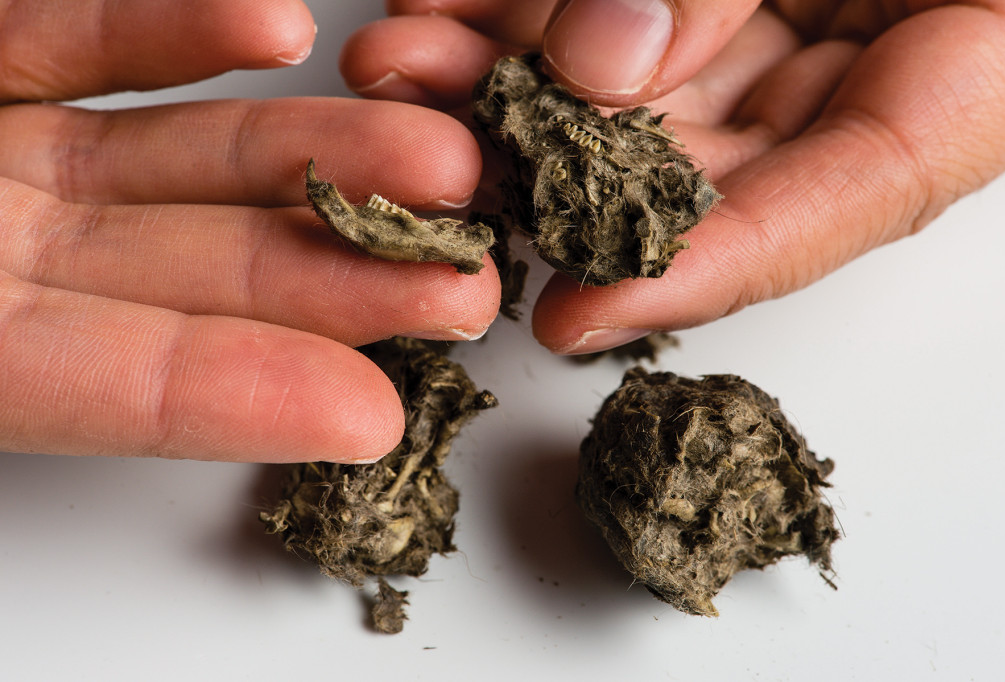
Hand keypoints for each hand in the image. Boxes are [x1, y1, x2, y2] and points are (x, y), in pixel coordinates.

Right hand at [0, 0, 499, 461]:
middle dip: (340, 275)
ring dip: (312, 153)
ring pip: (179, 159)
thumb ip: (15, 352)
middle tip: (466, 283)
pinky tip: (283, 28)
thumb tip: (113, 382)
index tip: (374, 416)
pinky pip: (81, 38)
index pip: (112, 387)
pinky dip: (173, 30)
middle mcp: (0, 259)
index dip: (240, 397)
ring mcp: (2, 158)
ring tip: (438, 161)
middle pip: (193, 272)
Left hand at [342, 0, 1004, 352]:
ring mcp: (797, 16)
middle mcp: (876, 57)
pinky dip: (535, 12)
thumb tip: (601, 62)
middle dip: (563, 164)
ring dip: (518, 79)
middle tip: (437, 162)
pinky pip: (632, 11)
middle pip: (716, 157)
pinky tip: (449, 4)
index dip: (706, 269)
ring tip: (406, 62)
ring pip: (649, 84)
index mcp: (982, 65)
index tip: (580, 313)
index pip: (842, 204)